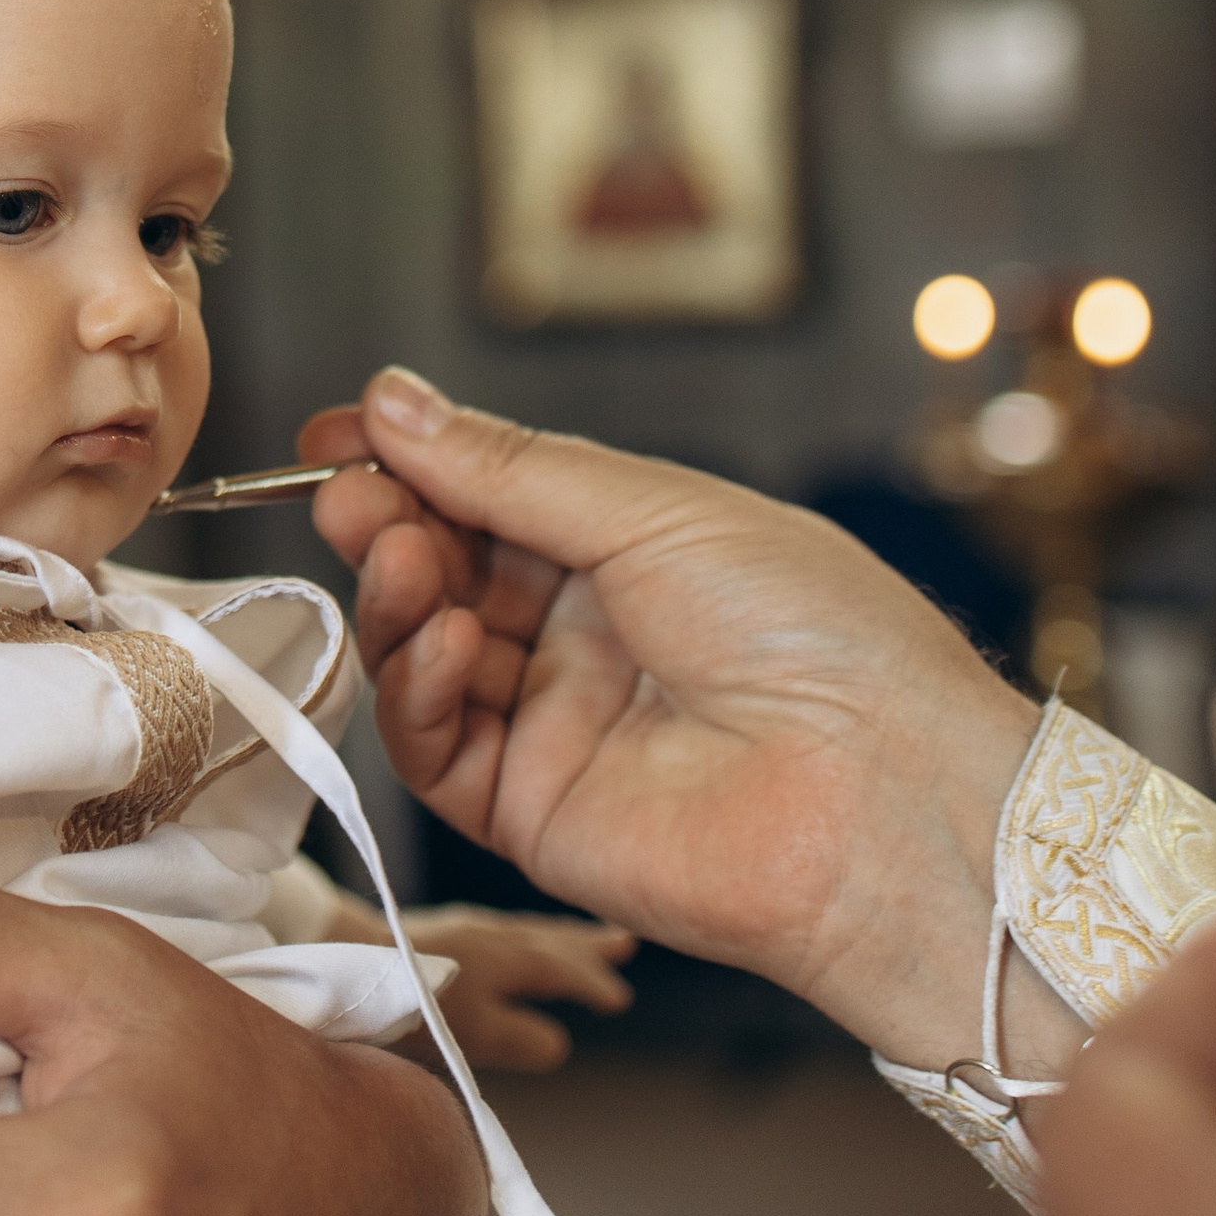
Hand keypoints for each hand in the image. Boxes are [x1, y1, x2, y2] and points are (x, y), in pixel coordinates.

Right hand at [301, 369, 1041, 1071]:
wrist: (881, 791)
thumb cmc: (815, 635)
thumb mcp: (656, 511)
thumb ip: (510, 468)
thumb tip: (393, 402)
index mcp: (631, 551)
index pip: (486, 498)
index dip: (409, 465)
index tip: (334, 438)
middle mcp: (586, 636)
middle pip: (445, 572)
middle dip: (390, 525)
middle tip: (346, 494)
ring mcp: (555, 726)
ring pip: (424, 656)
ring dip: (396, 599)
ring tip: (398, 554)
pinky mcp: (531, 813)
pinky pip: (437, 749)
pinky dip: (417, 691)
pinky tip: (440, 642)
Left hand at [403, 906, 633, 1071]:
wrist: (346, 959)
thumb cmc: (410, 1002)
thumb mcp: (473, 1032)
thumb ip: (521, 1038)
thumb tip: (558, 1043)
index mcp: (510, 958)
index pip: (563, 969)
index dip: (591, 983)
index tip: (618, 998)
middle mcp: (494, 936)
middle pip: (552, 941)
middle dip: (586, 948)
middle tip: (623, 944)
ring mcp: (465, 928)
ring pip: (528, 931)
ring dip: (559, 936)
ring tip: (581, 940)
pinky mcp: (438, 931)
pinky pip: (504, 929)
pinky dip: (526, 934)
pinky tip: (513, 942)